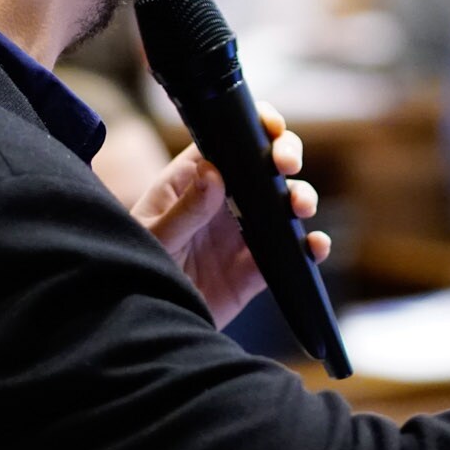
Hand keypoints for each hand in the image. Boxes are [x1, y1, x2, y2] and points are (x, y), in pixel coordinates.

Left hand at [130, 103, 330, 329]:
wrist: (145, 324)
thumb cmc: (135, 271)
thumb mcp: (153, 239)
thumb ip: (183, 211)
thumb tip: (213, 173)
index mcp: (192, 181)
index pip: (226, 140)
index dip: (255, 125)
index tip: (273, 127)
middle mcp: (223, 201)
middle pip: (264, 164)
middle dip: (285, 155)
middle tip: (287, 164)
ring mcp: (243, 233)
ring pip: (284, 204)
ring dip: (301, 198)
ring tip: (300, 208)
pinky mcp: (256, 268)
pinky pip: (290, 252)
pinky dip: (310, 247)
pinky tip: (315, 246)